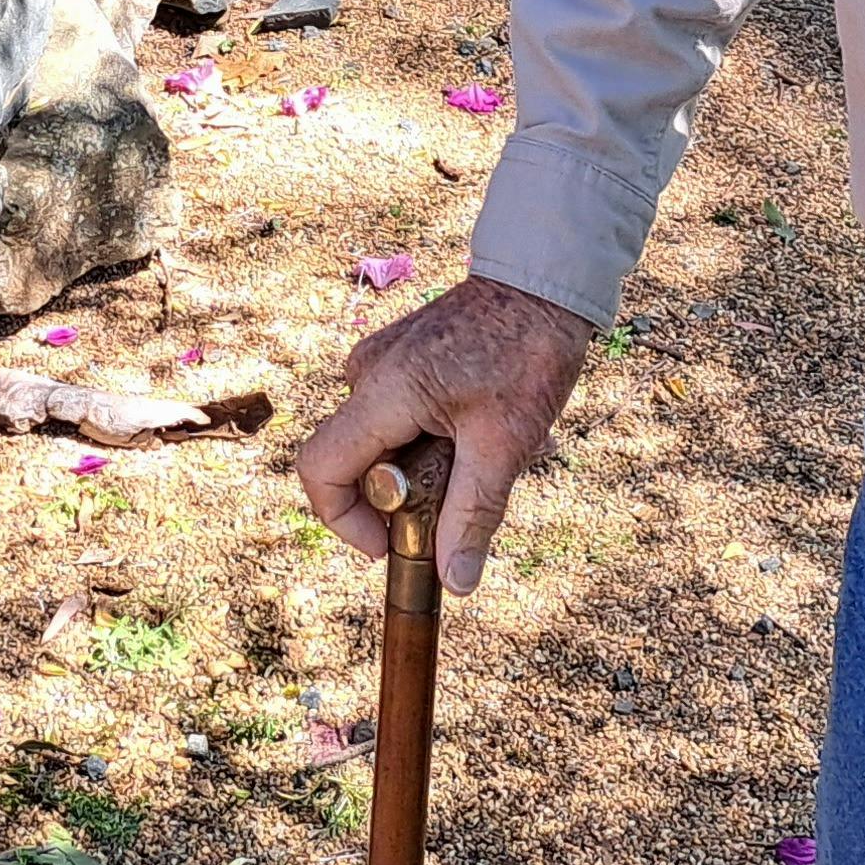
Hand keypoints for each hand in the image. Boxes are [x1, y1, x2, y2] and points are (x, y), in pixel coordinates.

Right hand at [291, 274, 595, 595]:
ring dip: (425, 467)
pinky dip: (432, 438)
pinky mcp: (404, 356)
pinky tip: (484, 428)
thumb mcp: (503, 444)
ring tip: (488, 452)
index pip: (320, 469)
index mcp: (382, 392)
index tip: (391, 546)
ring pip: (382, 441)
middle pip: (355, 462)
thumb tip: (455, 583)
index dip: (344, 522)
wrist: (545, 280)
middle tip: (464, 491)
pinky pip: (399, 415)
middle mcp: (369, 373)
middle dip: (403, 496)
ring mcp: (384, 361)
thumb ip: (472, 514)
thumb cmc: (526, 353)